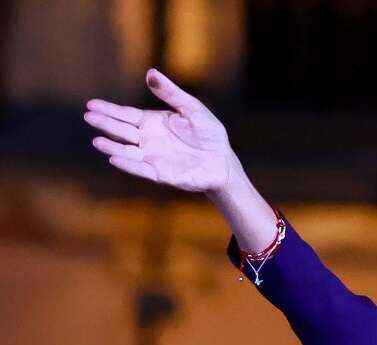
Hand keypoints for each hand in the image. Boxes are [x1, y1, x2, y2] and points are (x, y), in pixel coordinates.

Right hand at [85, 69, 233, 192]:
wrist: (222, 161)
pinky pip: (141, 169)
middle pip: (122, 130)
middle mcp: (148, 139)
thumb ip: (171, 93)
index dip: (109, 110)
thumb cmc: (208, 133)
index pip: (126, 115)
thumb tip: (151, 73)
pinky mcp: (160, 174)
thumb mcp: (192, 109)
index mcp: (152, 122)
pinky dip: (129, 164)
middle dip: (105, 124)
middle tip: (88, 116)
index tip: (91, 105)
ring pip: (127, 151)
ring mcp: (152, 157)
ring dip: (112, 147)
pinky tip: (115, 159)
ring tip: (97, 141)